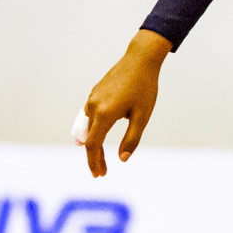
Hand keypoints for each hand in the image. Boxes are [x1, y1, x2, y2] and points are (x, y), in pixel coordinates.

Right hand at [81, 29, 170, 176]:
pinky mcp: (94, 93)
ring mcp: (92, 99)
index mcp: (105, 113)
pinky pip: (89, 116)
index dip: (95, 162)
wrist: (140, 58)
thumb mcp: (142, 115)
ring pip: (88, 127)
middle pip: (88, 139)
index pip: (94, 145)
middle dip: (93, 157)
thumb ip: (132, 138)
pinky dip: (92, 129)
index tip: (100, 174)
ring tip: (95, 157)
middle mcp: (94, 107)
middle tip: (100, 172)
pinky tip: (94, 134)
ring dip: (91, 143)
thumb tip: (122, 159)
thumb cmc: (145, 87)